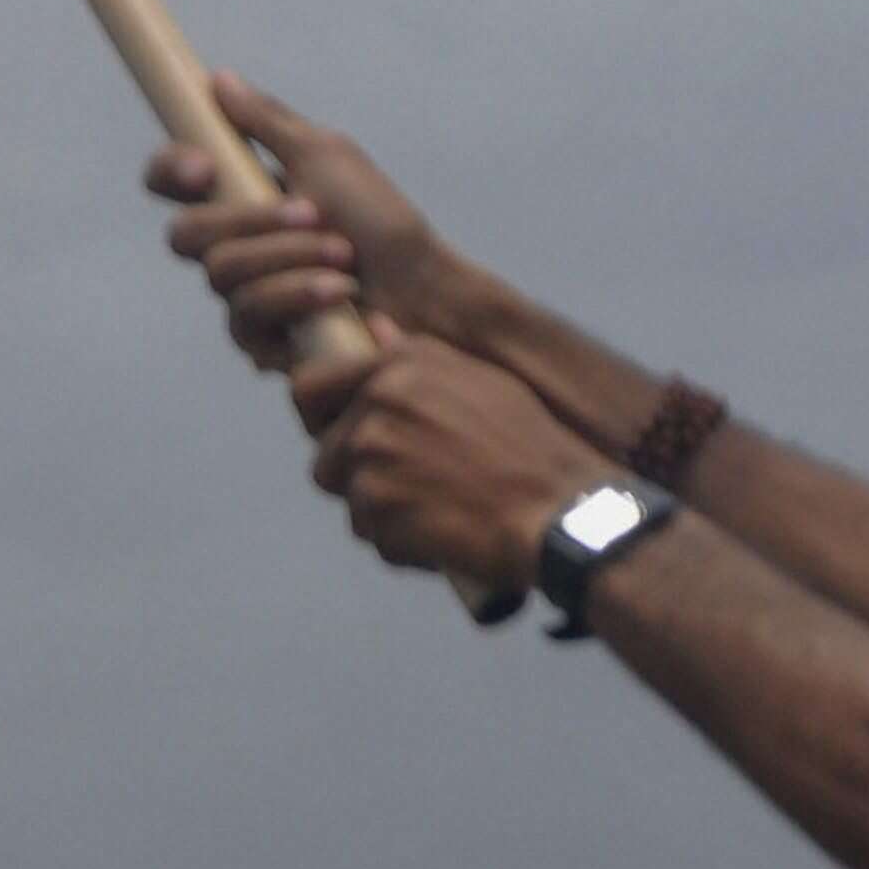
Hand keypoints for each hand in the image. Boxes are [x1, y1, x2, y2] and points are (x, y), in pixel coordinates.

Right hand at [147, 75, 454, 369]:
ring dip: (291, 258)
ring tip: (344, 259)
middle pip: (184, 235)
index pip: (171, 181)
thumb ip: (267, 123)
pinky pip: (247, 319)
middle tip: (314, 215)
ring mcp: (239, 294)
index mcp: (239, 196)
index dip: (170, 171)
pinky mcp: (258, 341)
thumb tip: (219, 80)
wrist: (424, 290)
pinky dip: (300, 298)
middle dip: (253, 223)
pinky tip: (339, 296)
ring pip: (220, 275)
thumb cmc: (381, 222)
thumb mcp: (327, 157)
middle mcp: (230, 246)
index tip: (205, 169)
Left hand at [303, 320, 618, 595]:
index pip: (310, 387)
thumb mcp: (480, 381)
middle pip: (326, 453)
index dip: (319, 419)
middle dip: (358, 476)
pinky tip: (445, 532)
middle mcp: (376, 401)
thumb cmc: (530, 446)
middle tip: (413, 486)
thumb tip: (373, 326)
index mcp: (400, 364)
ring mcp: (370, 453)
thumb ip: (414, 358)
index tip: (337, 436)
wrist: (557, 510)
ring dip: (382, 510)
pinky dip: (400, 542)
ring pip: (348, 495)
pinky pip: (370, 533)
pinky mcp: (373, 504)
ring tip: (440, 507)